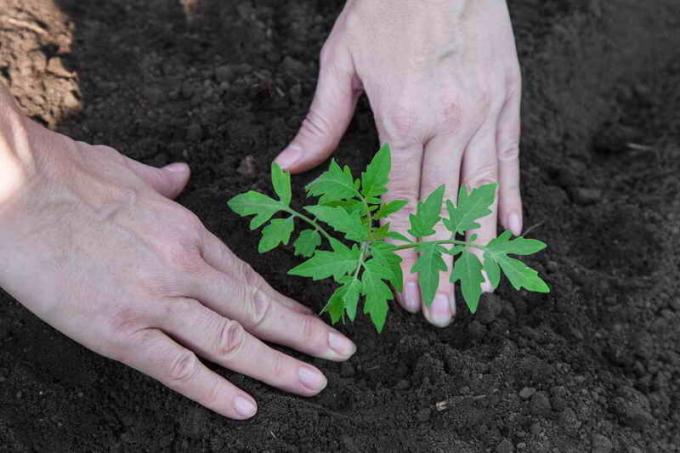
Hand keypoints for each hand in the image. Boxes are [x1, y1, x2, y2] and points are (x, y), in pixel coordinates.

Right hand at [0, 110, 355, 419]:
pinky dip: (214, 390)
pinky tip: (247, 407)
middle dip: (303, 336)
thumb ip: (162, 179)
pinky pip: (177, 368)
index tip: (312, 321)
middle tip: (341, 356)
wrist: (16, 188)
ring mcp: (156, 301)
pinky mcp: (119, 331)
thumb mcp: (127, 169)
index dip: (284, 304)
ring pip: (231, 341)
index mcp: (188, 231)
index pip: (249, 278)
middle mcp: (184, 268)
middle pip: (256, 309)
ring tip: (314, 383)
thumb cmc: (68, 174)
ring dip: (278, 365)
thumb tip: (180, 173)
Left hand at [275, 0, 521, 326]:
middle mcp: (448, 125)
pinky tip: (511, 232)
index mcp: (402, 120)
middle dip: (439, 267)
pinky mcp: (508, 100)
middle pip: (440, 211)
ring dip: (477, 248)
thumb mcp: (340, 62)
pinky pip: (510, 159)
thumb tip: (288, 167)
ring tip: (479, 289)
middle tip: (440, 313)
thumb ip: (320, 123)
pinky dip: (510, 198)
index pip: (399, 203)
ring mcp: (484, 114)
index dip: (399, 252)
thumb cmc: (386, 9)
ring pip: (482, 194)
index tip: (403, 290)